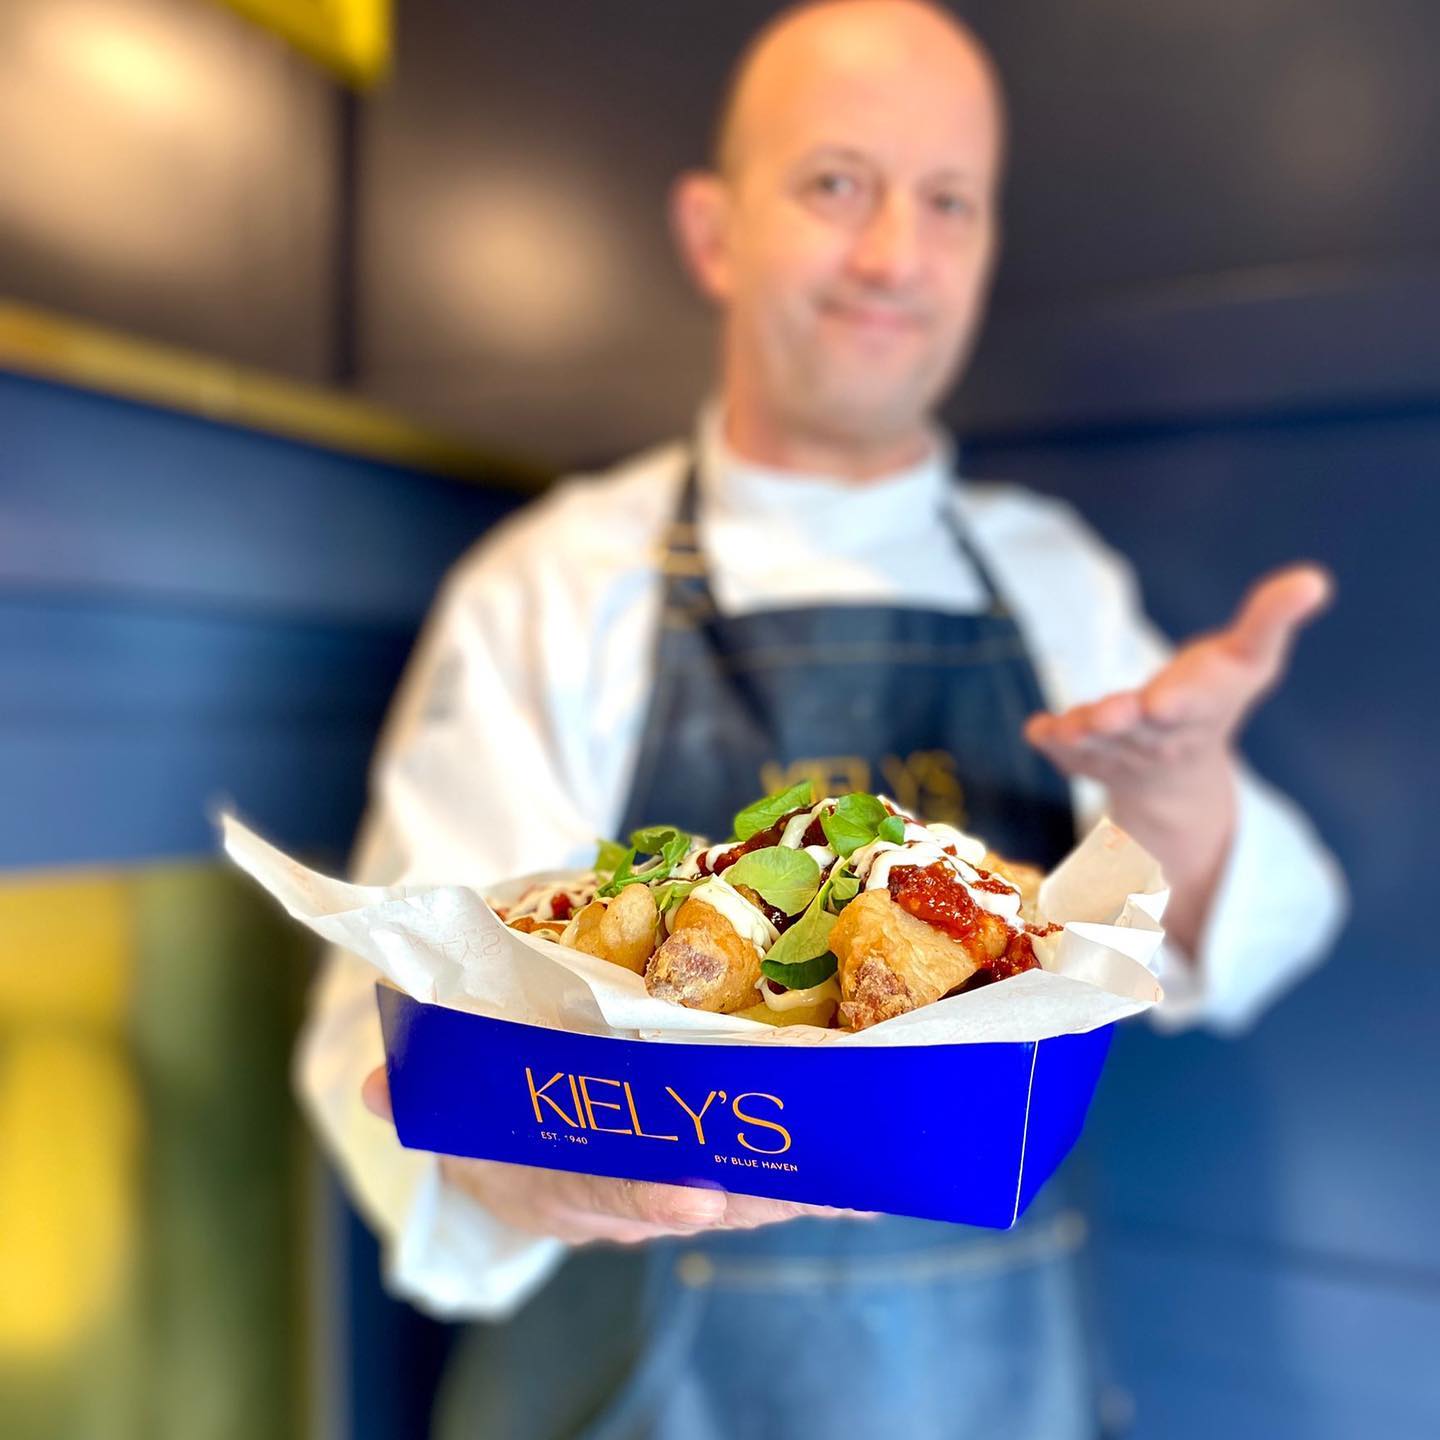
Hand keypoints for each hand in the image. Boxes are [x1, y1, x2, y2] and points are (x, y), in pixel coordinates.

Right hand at [362, 1066, 868, 1244]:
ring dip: (793, 1190)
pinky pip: (748, 1190)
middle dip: (755, 1192)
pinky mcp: (687, 1181)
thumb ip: (427, 1074)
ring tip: (860, 1176)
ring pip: (728, 1201)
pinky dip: (799, 1186)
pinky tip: (861, 1185)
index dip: (642, 1192)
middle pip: (685, 1200)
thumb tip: (386, 1082)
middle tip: (821, 1179)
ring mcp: (647, 1197)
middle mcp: (602, 1201)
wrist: (491, 1124)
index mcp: (539, 1176)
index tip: (695, 1191)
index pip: (594, 1186)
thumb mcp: (443, 1069)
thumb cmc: (479, 1077)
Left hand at [1023, 564, 1333, 952]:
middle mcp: (1161, 738)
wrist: (1179, 780)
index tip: (1161, 702)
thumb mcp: (1252, 656)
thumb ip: (1273, 617)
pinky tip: (1036, 730)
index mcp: (1203, 707)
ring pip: (1097, 745)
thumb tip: (1315, 578)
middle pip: (1139, 730)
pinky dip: (1050, 743)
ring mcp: (1121, 754)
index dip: (1179, 703)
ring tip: (1063, 727)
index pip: (1194, 704)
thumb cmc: (1217, 695)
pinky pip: (1065, 755)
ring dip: (1079, 735)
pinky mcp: (1086, 761)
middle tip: (1103, 715)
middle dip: (1121, 721)